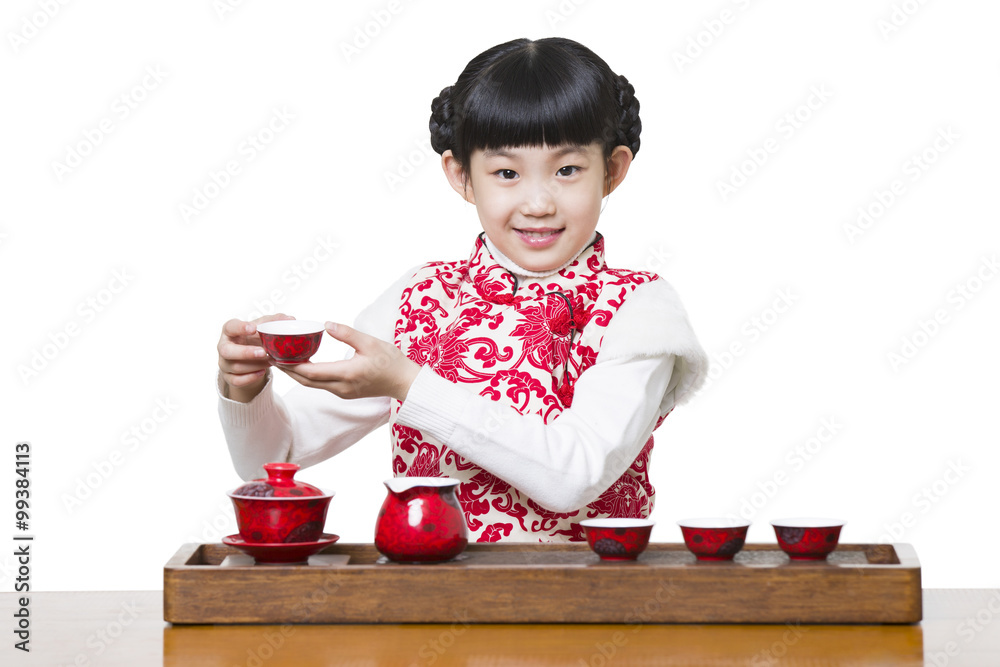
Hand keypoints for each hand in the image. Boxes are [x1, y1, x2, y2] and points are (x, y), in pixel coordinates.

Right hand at [218, 313, 294, 402]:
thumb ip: (275, 321)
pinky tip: (262, 371)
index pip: (230, 327)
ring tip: (270, 361)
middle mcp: (224, 346)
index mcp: (230, 331)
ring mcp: (224, 363)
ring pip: (235, 367)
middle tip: (263, 352)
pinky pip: (237, 380)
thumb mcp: (263, 327)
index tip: (253, 328)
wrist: (250, 357)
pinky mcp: (228, 376)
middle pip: (226, 351)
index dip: (240, 328)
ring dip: (255, 365)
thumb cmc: (254, 339)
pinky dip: (251, 377)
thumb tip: (290, 319)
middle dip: (246, 352)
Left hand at [277, 322, 420, 401]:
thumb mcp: (370, 342)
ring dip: (296, 374)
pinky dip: (308, 376)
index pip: (310, 372)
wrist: (405, 382)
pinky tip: (304, 366)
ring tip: (282, 360)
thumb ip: (347, 333)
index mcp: (346, 374)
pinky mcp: (346, 393)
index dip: (290, 365)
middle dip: (287, 370)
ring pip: (312, 384)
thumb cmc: (391, 361)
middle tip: (270, 357)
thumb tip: (326, 324)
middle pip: (306, 381)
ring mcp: (343, 392)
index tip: (275, 355)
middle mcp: (341, 387)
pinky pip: (321, 385)